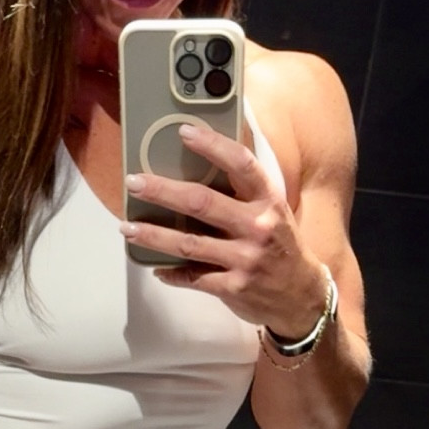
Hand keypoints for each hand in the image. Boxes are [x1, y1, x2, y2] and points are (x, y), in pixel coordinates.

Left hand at [120, 123, 327, 339]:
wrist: (302, 296)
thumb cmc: (280, 246)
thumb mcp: (273, 213)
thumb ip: (243, 194)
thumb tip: (200, 168)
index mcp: (268, 202)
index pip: (242, 164)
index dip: (213, 146)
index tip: (184, 132)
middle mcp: (258, 227)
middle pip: (202, 202)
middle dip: (162, 191)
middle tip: (133, 182)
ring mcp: (245, 259)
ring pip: (188, 243)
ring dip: (152, 235)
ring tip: (126, 227)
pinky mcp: (233, 287)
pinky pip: (192, 277)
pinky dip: (170, 272)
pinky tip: (155, 267)